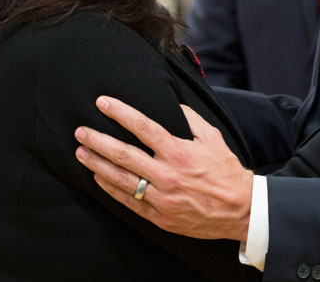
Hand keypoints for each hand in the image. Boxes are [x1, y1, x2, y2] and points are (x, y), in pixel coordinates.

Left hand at [74, 99, 252, 240]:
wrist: (239, 209)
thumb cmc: (226, 171)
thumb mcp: (212, 138)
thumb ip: (190, 119)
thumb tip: (173, 104)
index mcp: (178, 151)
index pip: (142, 126)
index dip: (120, 112)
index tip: (102, 103)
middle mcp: (166, 173)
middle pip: (123, 153)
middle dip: (98, 140)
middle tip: (80, 131)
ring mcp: (161, 197)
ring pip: (121, 178)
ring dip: (97, 164)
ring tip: (81, 153)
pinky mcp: (159, 216)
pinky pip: (128, 201)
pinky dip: (110, 188)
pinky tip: (98, 177)